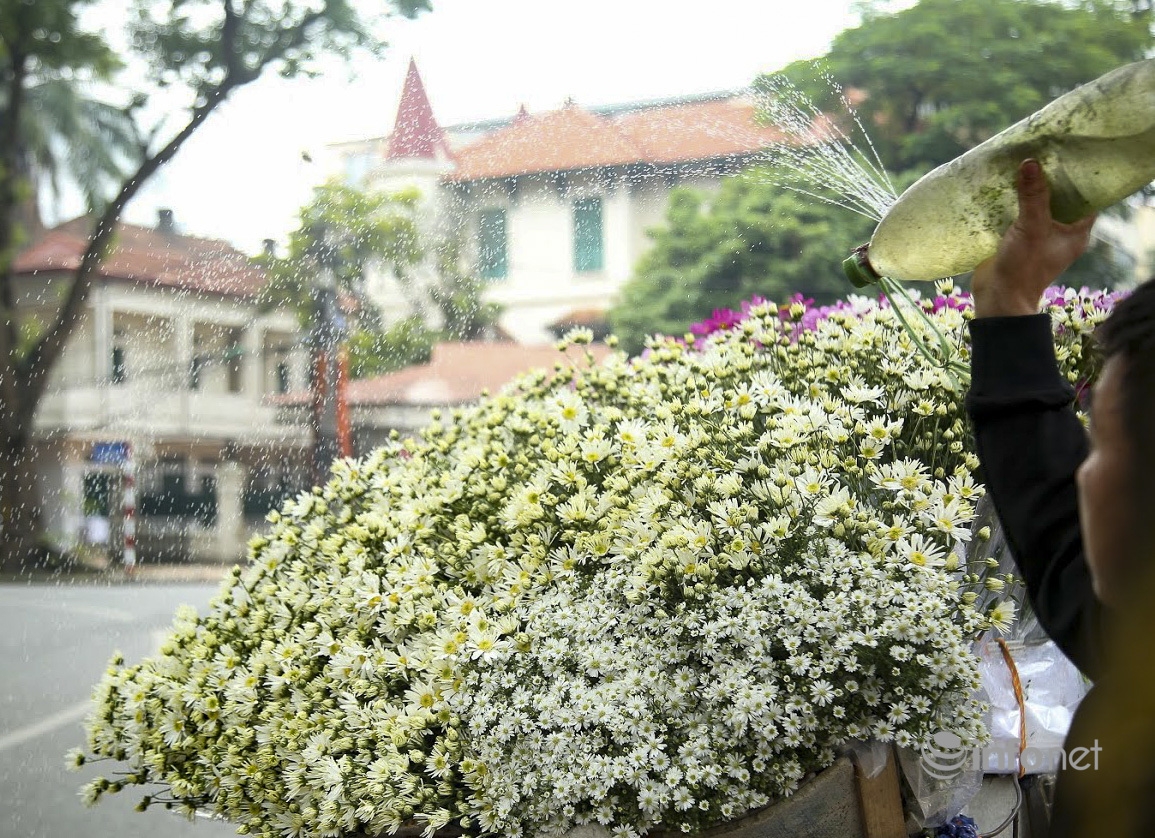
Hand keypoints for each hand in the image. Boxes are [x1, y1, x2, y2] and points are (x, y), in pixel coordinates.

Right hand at [971, 159, 1096, 317]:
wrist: (998, 298)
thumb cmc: (1025, 267)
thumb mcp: (1032, 228)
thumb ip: (1033, 195)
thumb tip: (1030, 162)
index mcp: (1076, 232)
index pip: (1085, 198)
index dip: (1078, 178)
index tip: (1067, 156)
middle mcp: (1060, 232)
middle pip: (1059, 199)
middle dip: (1049, 180)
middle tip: (1040, 153)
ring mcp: (1038, 236)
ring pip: (1037, 206)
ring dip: (1029, 190)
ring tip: (1020, 164)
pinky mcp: (1017, 239)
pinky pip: (1018, 215)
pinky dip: (1013, 202)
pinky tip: (1004, 186)